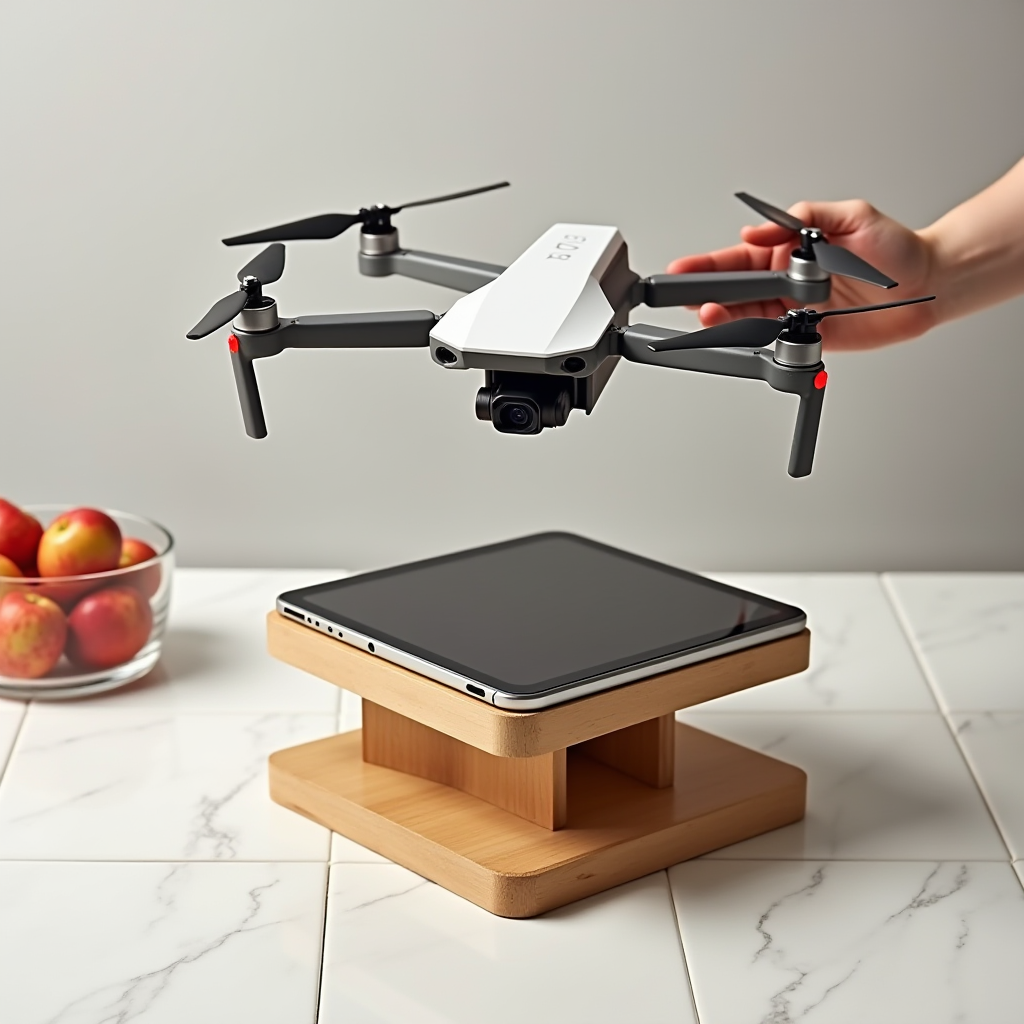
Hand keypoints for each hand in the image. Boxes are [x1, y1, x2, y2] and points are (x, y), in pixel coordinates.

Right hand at [666, 200, 938, 350]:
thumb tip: (759, 229)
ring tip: (707, 315)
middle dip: (705, 293)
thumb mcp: (851, 215)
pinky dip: (752, 337)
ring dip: (724, 316)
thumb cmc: (894, 248)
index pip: (738, 257)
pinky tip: (737, 332)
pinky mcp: (807, 334)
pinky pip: (772, 337)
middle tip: (685, 296)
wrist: (927, 285)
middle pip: (734, 289)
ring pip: (747, 315)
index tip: (684, 268)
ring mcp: (793, 310)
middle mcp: (785, 281)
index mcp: (787, 250)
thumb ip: (804, 218)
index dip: (708, 264)